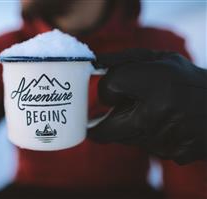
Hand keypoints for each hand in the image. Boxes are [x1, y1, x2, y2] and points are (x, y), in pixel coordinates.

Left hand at [88, 49, 206, 164]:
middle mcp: (157, 115)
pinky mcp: (172, 155)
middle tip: (101, 116)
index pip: (109, 86)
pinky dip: (142, 135)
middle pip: (104, 129)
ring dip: (125, 126)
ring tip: (146, 111)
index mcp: (156, 84)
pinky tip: (160, 124)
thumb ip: (123, 60)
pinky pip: (142, 145)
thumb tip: (93, 64)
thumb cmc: (188, 79)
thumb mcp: (159, 59)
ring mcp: (163, 140)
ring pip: (123, 138)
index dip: (108, 87)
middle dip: (99, 124)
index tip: (114, 87)